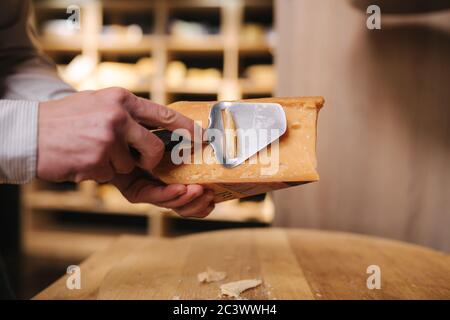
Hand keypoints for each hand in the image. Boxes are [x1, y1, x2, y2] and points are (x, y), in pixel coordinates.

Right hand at [37, 87, 214, 216]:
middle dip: (150, 161)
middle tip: (137, 161)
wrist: (29, 133)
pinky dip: (98, 171)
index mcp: (122, 99)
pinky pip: (111, 175)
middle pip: (155, 149)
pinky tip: (81, 158)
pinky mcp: (97, 161)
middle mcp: (118, 115)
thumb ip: (127, 114)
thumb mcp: (99, 104)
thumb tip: (157, 132)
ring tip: (91, 150)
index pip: (164, 114)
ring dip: (115, 165)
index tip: (202, 138)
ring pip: (131, 166)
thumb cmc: (66, 121)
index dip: (186, 128)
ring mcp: (108, 138)